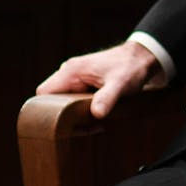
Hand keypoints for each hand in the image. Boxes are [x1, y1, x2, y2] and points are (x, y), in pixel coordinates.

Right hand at [37, 40, 161, 117]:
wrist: (142, 57)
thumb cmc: (130, 67)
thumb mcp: (120, 84)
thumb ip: (107, 98)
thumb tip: (96, 114)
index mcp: (71, 71)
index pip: (43, 94)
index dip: (47, 111)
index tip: (64, 125)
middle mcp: (69, 74)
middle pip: (52, 102)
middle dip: (65, 119)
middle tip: (86, 128)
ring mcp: (75, 79)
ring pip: (63, 104)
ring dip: (75, 118)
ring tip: (95, 125)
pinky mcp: (83, 84)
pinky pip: (73, 102)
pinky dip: (82, 113)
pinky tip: (97, 120)